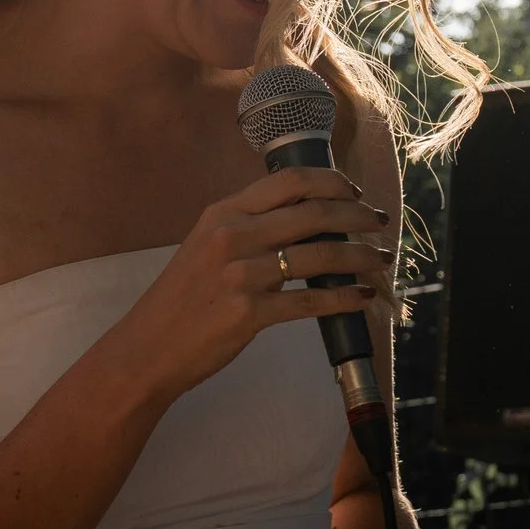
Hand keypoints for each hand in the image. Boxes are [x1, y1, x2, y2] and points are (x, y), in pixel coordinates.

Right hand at [110, 166, 392, 402]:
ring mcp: (240, 274)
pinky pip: (311, 300)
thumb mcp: (206, 246)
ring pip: (320, 254)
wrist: (147, 348)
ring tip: (382, 260)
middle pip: (314, 212)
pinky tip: (362, 297)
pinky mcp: (248, 313)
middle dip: (358, 214)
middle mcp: (233, 235)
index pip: (290, 181)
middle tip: (381, 222)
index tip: (355, 191)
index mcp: (223, 212)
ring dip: (361, 256)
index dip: (332, 181)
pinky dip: (344, 298)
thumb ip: (248, 227)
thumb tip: (304, 218)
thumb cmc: (182, 299)